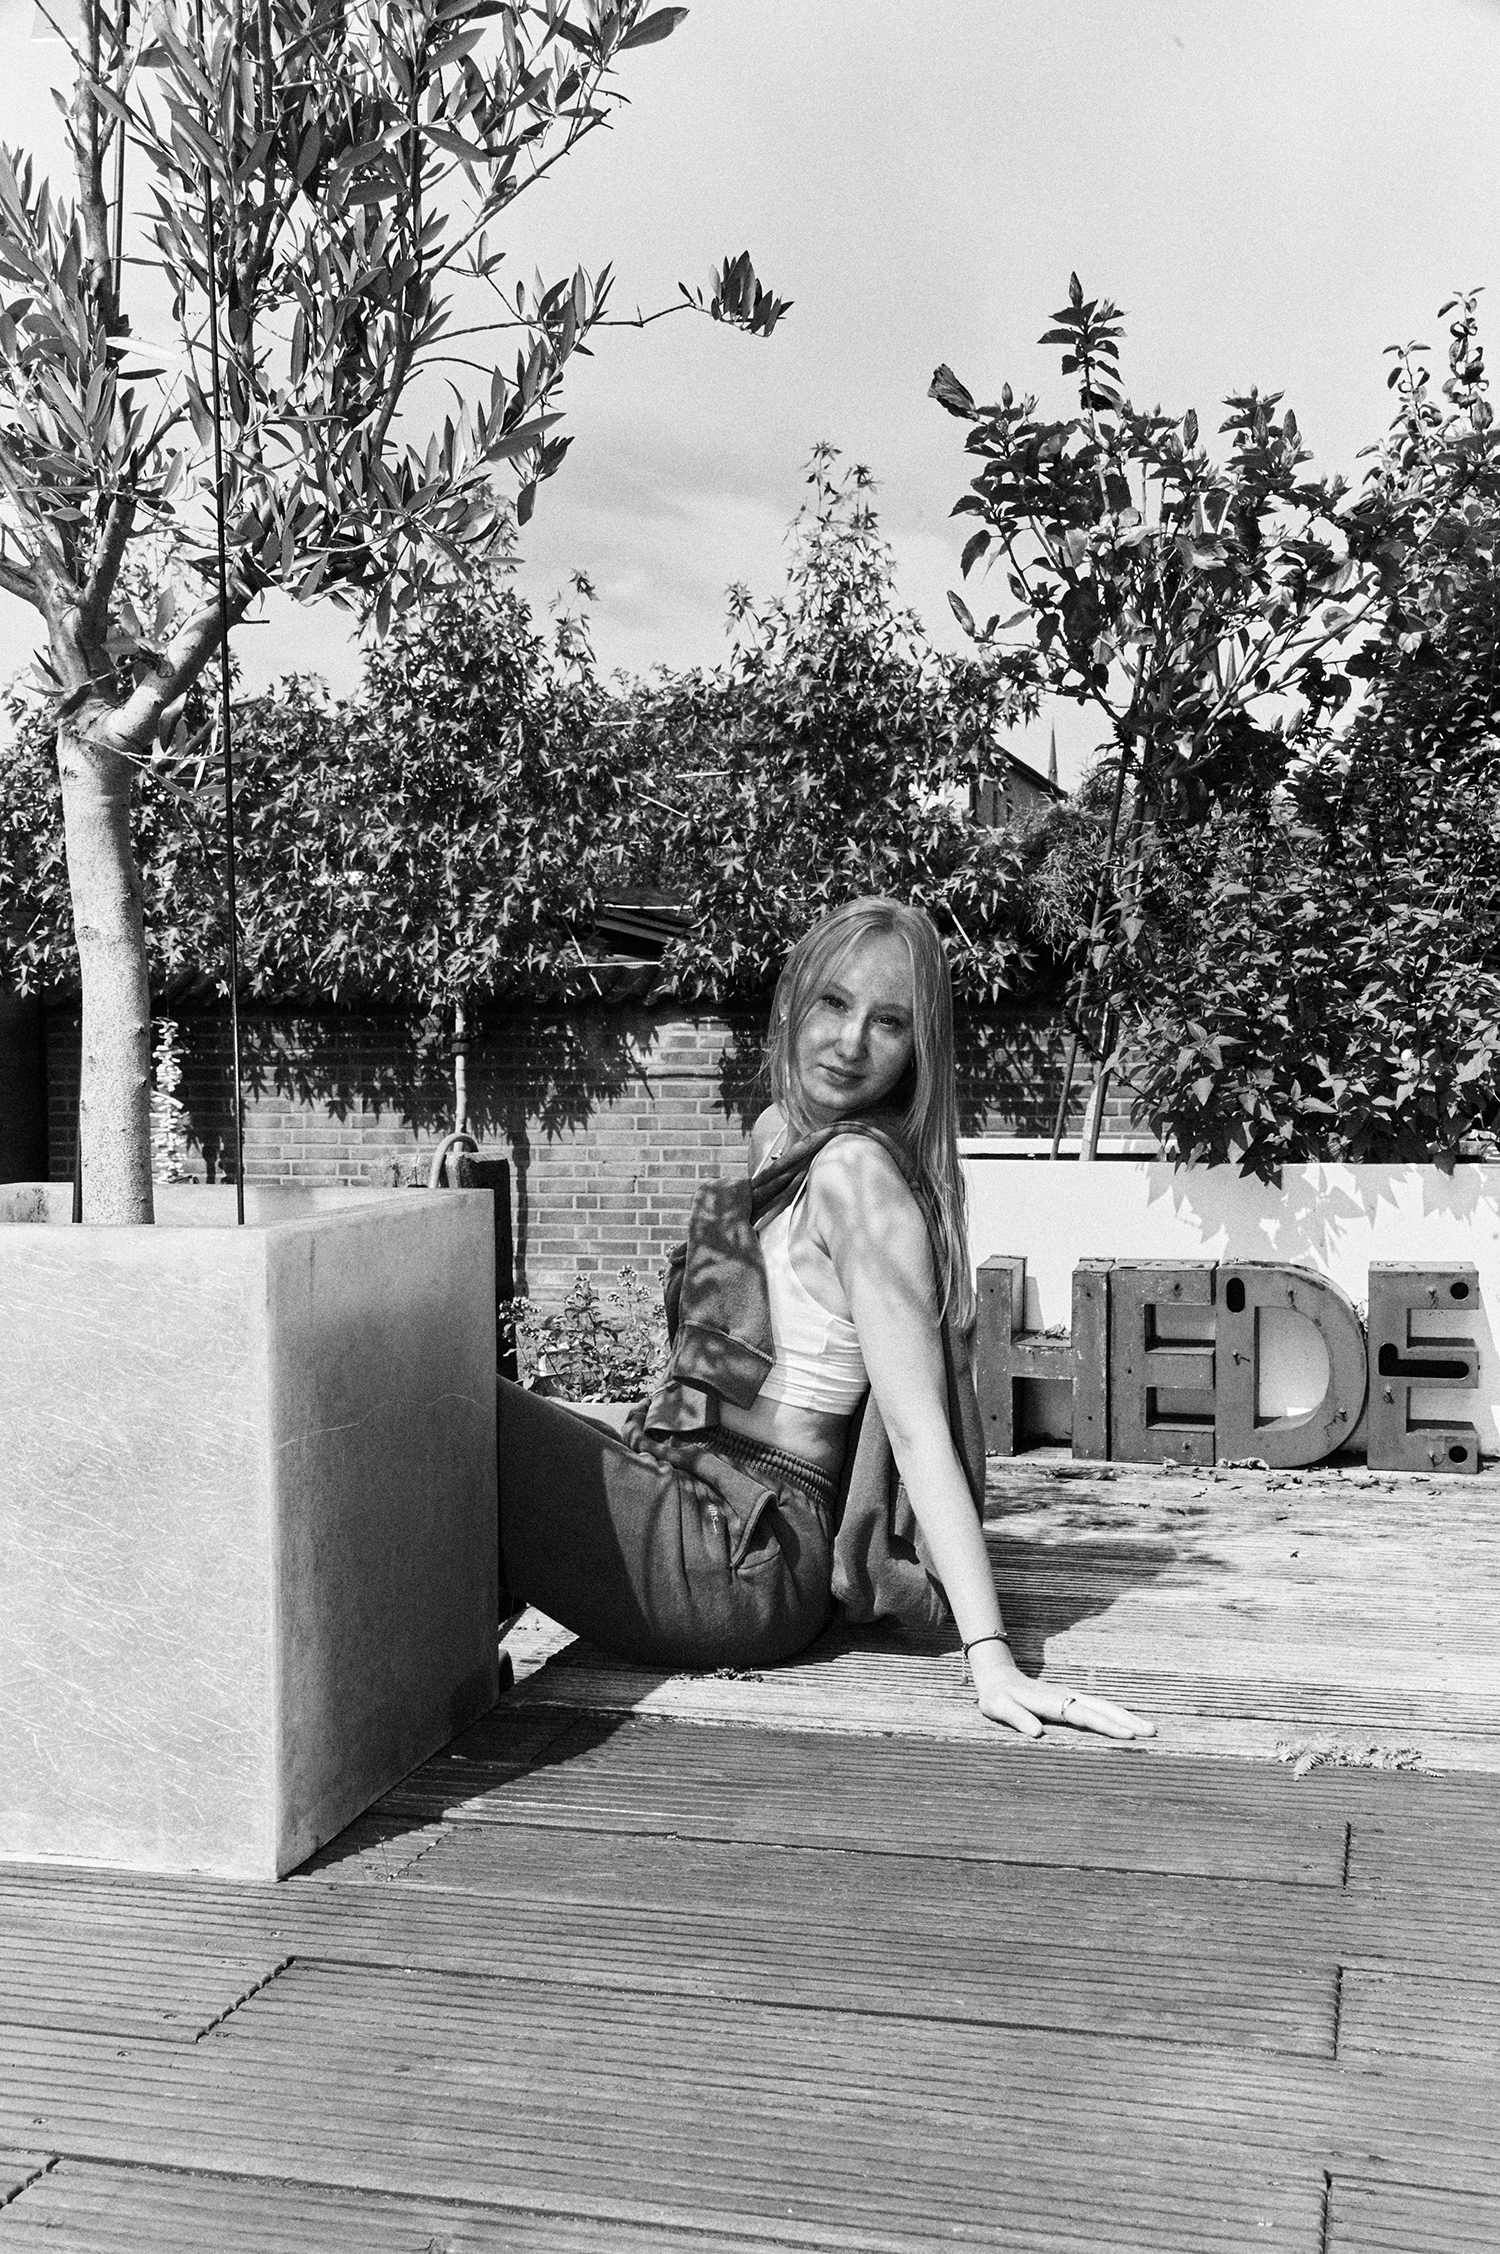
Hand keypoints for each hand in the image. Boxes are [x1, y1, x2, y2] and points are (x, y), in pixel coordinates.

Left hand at [967, 1642, 1154, 1742]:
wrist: (997, 1678)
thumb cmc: (997, 1697)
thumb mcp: (999, 1707)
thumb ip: (1016, 1718)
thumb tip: (1035, 1732)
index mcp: (1051, 1701)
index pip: (1084, 1715)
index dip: (1105, 1726)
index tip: (1127, 1736)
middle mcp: (1066, 1696)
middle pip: (1102, 1708)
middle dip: (1127, 1720)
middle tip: (1152, 1732)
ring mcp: (1071, 1696)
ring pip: (1104, 1706)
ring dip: (1126, 1717)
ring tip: (1150, 1728)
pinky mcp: (1071, 1699)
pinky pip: (1098, 1707)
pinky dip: (1116, 1714)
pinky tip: (1128, 1724)